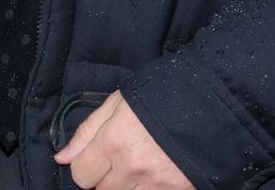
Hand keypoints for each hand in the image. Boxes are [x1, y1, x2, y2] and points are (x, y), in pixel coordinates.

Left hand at [54, 91, 193, 189]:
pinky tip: (156, 172)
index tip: (96, 156)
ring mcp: (156, 184)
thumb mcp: (118, 103)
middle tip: (121, 157)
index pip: (81, 175)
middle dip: (105, 177)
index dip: (85, 166)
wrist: (212, 101)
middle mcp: (132, 167)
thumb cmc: (162, 94)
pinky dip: (149, 189)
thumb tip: (62, 157)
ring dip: (126, 185)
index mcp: (114, 141)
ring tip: (140, 163)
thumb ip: (86, 132)